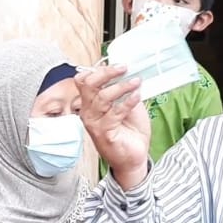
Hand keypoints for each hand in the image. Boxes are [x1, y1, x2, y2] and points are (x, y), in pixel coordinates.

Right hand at [76, 64, 150, 188]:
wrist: (134, 157)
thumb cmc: (129, 132)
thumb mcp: (128, 104)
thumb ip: (124, 90)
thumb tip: (130, 71)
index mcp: (91, 103)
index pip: (85, 80)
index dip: (99, 69)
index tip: (118, 65)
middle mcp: (88, 112)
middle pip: (88, 85)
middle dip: (106, 73)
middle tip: (123, 68)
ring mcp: (94, 123)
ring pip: (102, 98)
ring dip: (121, 87)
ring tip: (136, 82)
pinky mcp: (104, 133)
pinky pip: (114, 113)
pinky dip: (127, 102)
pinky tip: (136, 96)